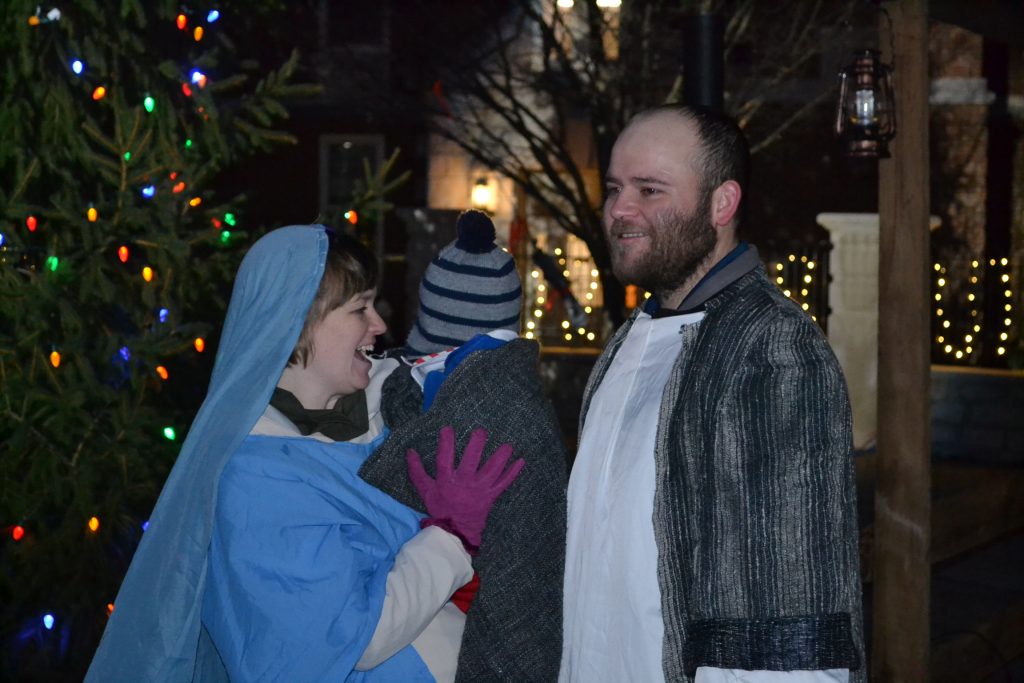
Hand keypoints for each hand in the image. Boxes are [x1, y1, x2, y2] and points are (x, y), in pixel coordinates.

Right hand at [406, 426, 524, 551]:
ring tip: (508, 445)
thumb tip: (410, 451)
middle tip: (481, 432)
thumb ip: (417, 471)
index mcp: (446, 481)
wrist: (455, 532)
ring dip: (500, 458)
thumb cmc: (440, 508)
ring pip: (491, 471)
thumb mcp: (425, 490)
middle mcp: (464, 483)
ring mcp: (479, 490)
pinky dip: (513, 473)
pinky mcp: (490, 496)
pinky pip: (503, 483)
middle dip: (476, 446)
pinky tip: (521, 461)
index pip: (445, 458)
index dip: (446, 443)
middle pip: (471, 462)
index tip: (447, 428)